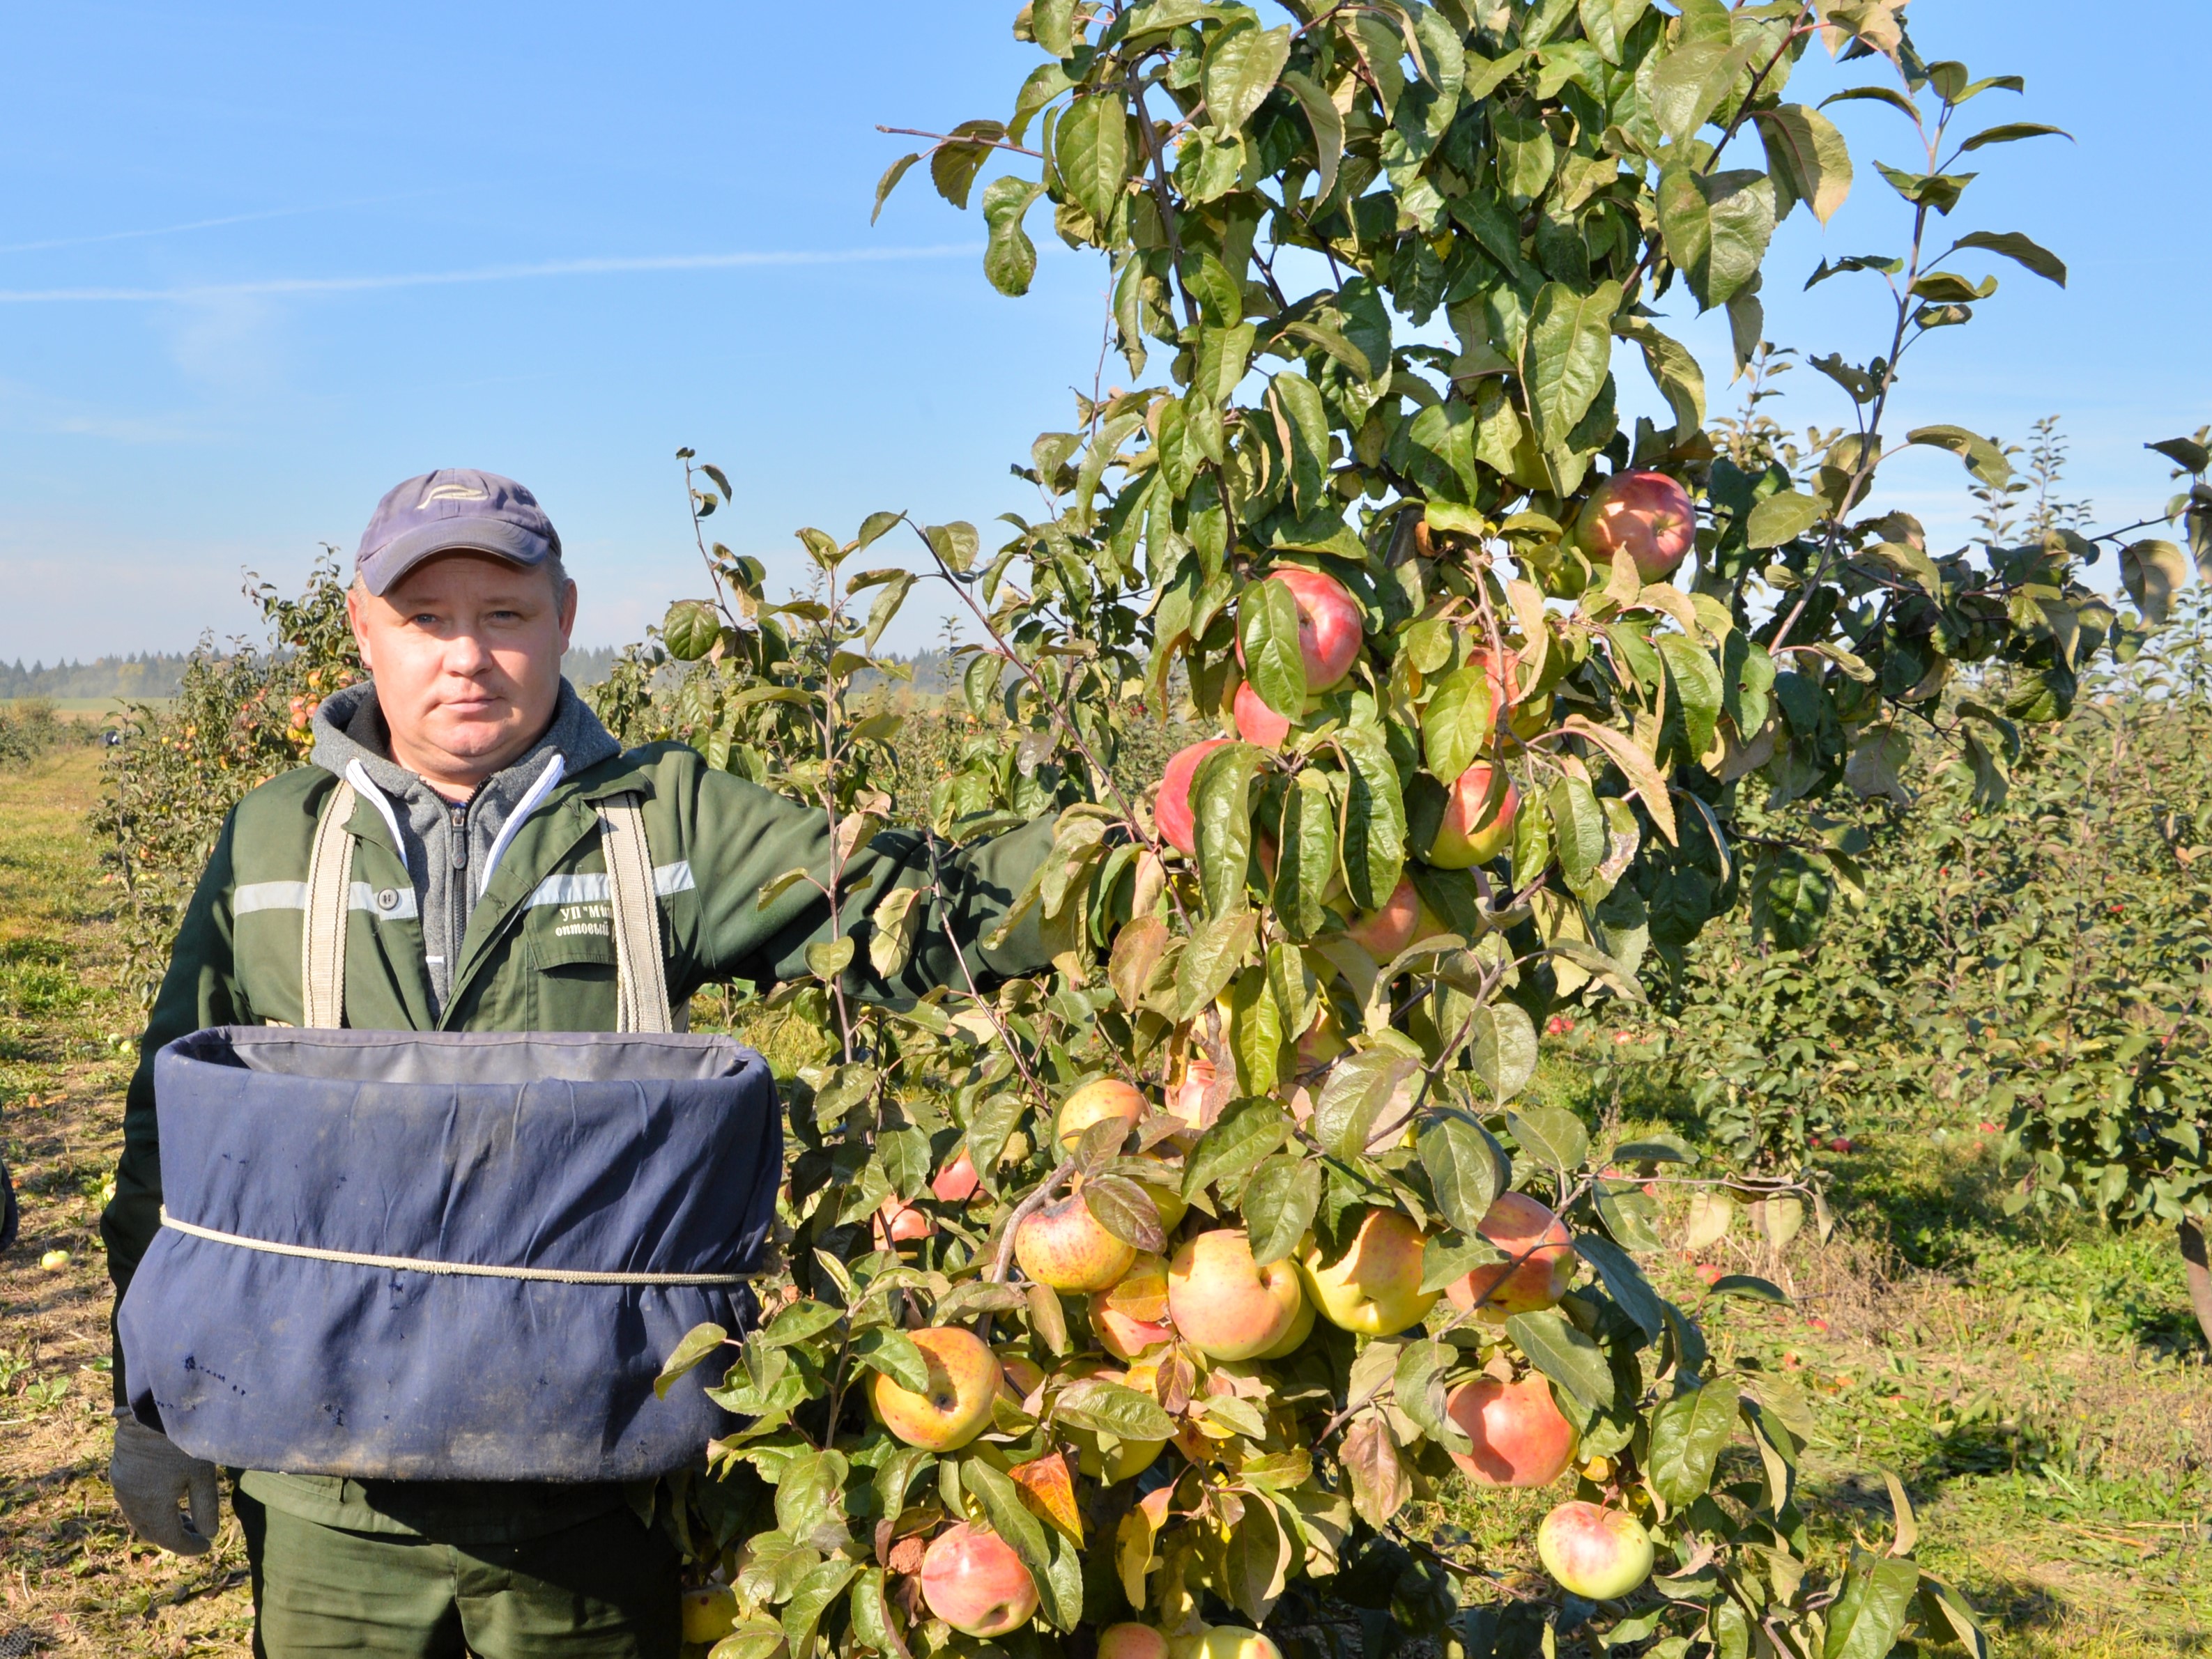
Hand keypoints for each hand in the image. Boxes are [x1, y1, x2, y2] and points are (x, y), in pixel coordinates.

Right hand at [110, 1415, 219, 1554]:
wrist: (153, 1407)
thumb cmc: (183, 1439)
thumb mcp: (202, 1474)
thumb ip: (205, 1507)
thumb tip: (209, 1534)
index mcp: (152, 1504)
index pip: (169, 1538)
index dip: (188, 1547)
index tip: (206, 1547)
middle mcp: (131, 1499)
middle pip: (151, 1531)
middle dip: (174, 1537)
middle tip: (197, 1534)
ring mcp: (121, 1485)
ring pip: (139, 1518)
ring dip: (160, 1523)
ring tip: (186, 1519)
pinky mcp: (118, 1471)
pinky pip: (131, 1502)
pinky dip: (149, 1509)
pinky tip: (166, 1500)